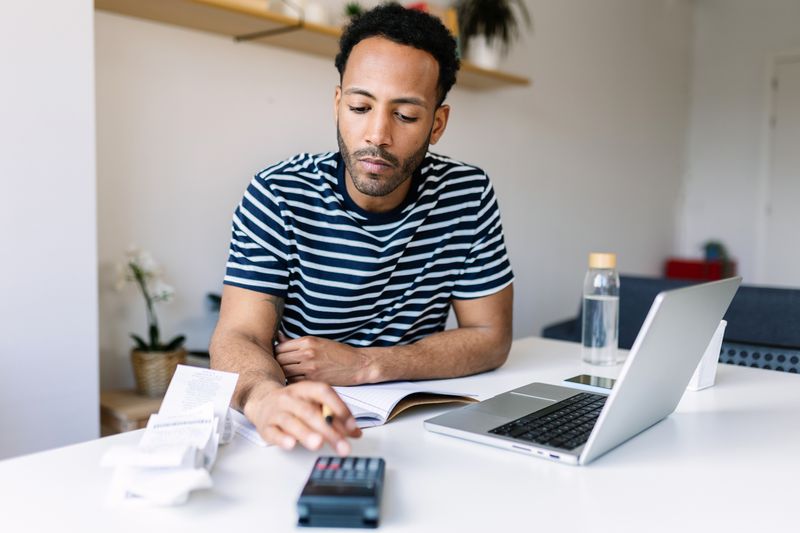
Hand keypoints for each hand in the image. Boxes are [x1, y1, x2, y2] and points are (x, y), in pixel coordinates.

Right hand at [243, 380, 361, 454]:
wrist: (262, 400)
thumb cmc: (294, 404)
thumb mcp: (315, 404)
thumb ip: (335, 417)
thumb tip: (355, 433)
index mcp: (306, 389)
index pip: (324, 393)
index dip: (339, 408)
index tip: (352, 426)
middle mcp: (290, 398)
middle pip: (310, 412)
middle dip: (328, 430)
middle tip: (342, 445)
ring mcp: (277, 412)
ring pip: (291, 422)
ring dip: (306, 433)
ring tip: (318, 444)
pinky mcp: (266, 427)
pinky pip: (274, 432)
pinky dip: (282, 439)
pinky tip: (291, 444)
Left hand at [275, 332, 373, 384]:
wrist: (357, 364)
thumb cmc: (339, 353)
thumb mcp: (318, 341)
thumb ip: (298, 343)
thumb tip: (279, 337)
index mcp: (307, 341)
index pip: (280, 347)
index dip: (276, 354)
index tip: (278, 358)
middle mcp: (307, 353)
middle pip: (279, 360)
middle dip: (278, 365)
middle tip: (280, 369)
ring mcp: (310, 367)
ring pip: (284, 372)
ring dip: (284, 375)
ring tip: (286, 376)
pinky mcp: (314, 380)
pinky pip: (294, 382)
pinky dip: (292, 383)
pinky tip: (296, 382)